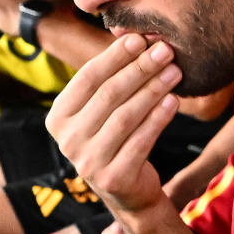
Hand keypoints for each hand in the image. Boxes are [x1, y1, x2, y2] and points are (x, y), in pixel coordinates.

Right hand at [45, 34, 181, 221]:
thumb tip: (137, 39)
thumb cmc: (117, 141)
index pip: (87, 79)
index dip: (115, 57)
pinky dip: (158, 119)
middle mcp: (67, 140)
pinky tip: (173, 101)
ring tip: (174, 73)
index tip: (140, 39)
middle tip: (165, 52)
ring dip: (153, 90)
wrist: (129, 194)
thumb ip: (110, 82)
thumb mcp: (103, 113)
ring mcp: (88, 161)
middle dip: (140, 69)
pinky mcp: (113, 178)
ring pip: (125, 116)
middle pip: (108, 95)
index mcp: (58, 118)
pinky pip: (140, 140)